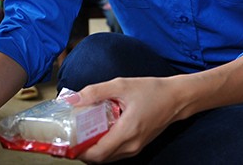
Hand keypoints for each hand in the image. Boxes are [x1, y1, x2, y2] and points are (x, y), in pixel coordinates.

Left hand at [65, 77, 181, 162]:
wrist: (176, 98)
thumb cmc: (152, 91)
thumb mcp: (121, 85)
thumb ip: (95, 92)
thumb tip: (72, 99)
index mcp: (127, 131)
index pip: (99, 153)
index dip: (79, 152)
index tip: (66, 144)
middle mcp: (132, 144)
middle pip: (101, 159)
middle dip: (82, 152)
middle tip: (68, 139)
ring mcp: (136, 147)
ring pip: (108, 158)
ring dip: (92, 151)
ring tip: (78, 136)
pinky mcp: (137, 145)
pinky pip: (115, 153)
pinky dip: (102, 148)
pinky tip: (95, 134)